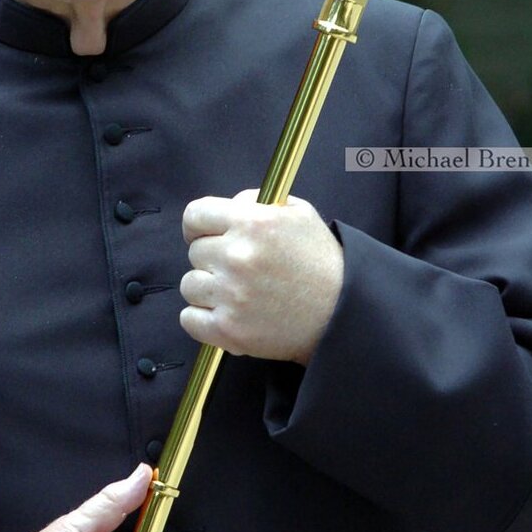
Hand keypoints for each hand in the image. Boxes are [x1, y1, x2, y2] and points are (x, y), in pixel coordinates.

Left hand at [179, 190, 343, 364]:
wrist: (342, 313)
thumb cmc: (321, 262)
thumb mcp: (298, 213)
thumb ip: (255, 202)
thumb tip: (227, 206)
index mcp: (253, 223)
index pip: (194, 215)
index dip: (197, 225)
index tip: (204, 234)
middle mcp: (238, 256)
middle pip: (194, 252)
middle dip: (212, 259)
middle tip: (238, 269)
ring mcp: (232, 295)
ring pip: (189, 285)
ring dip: (208, 289)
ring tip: (237, 293)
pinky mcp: (229, 330)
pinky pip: (189, 319)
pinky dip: (202, 318)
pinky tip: (226, 313)